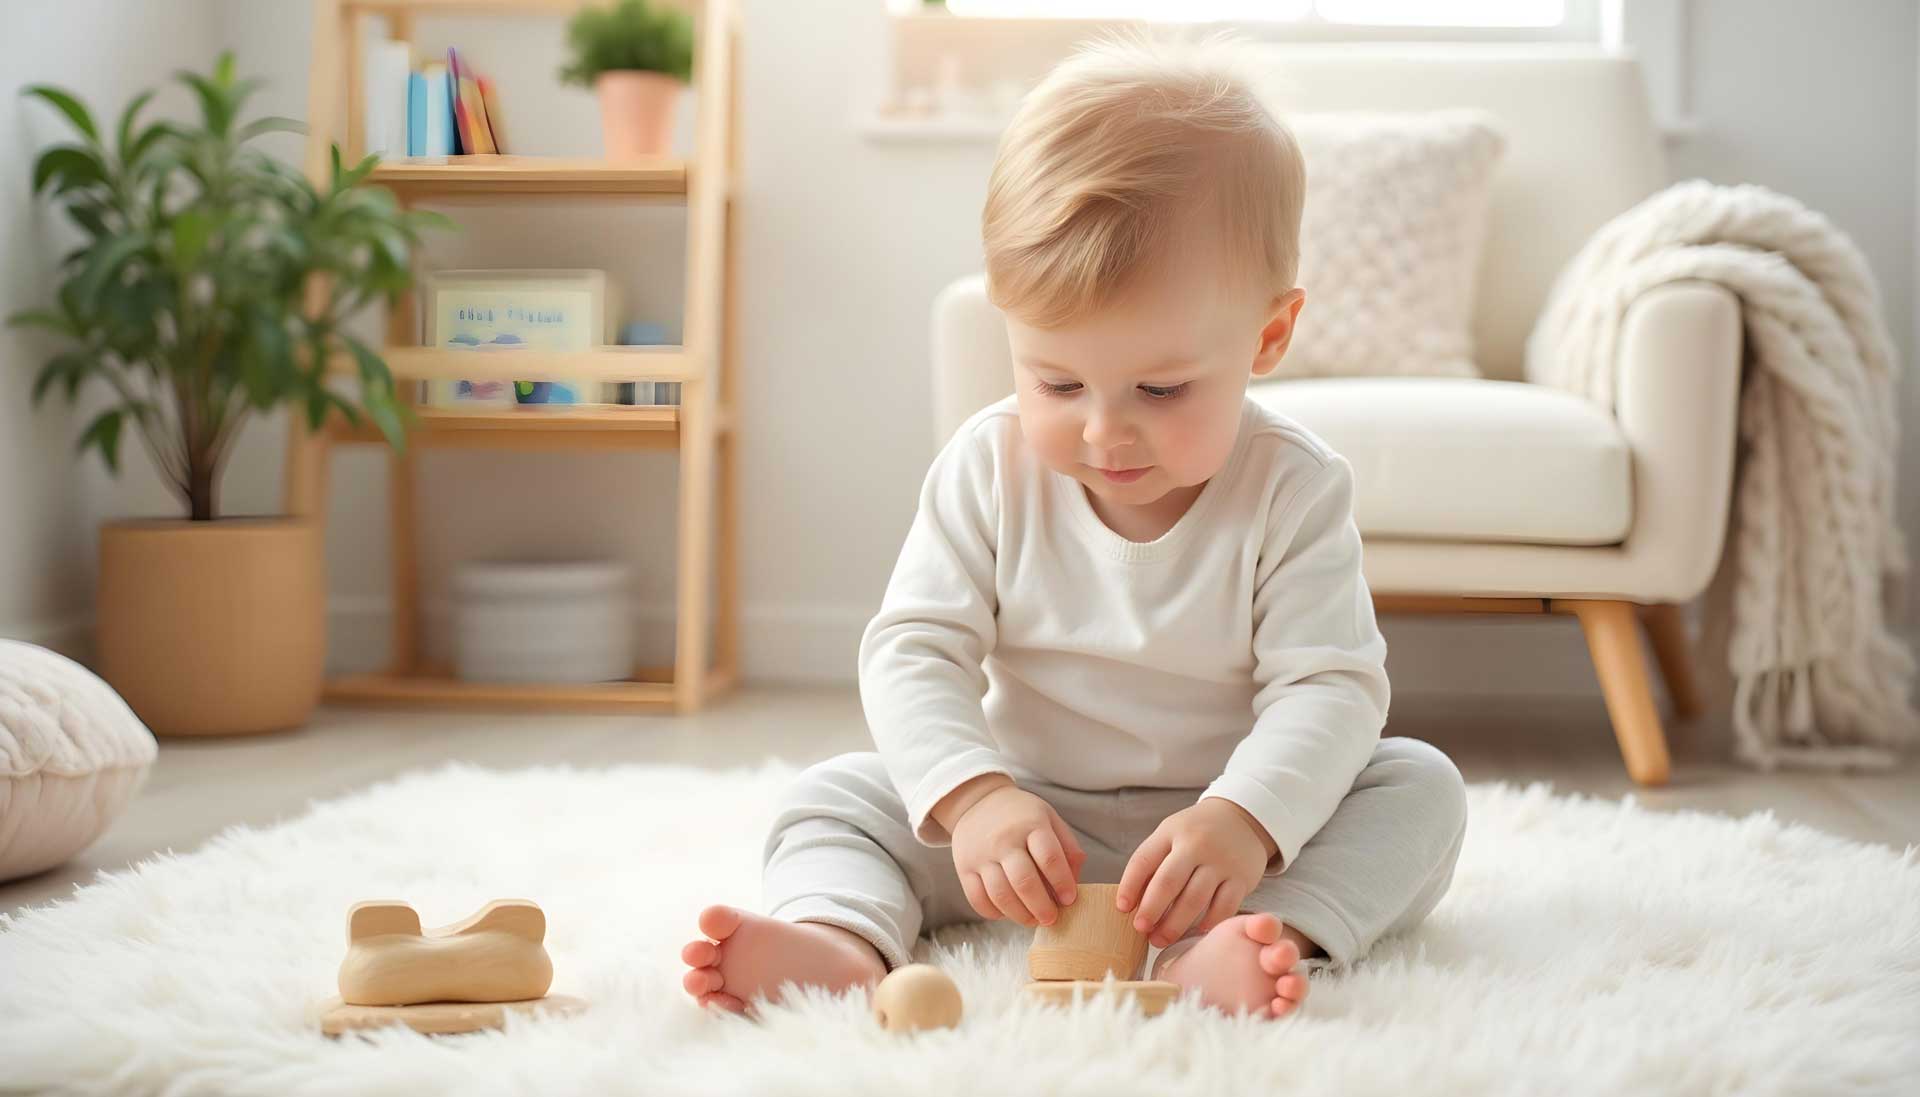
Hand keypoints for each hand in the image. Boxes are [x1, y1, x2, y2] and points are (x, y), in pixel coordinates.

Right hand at [947, 783, 1086, 926]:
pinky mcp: (964, 868)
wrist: (977, 801)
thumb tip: (1074, 883)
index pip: (1049, 858)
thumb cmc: (1021, 816)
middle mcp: (1004, 839)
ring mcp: (981, 855)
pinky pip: (977, 899)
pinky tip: (1007, 912)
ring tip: (1033, 920)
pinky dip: (994, 913)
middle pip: (1024, 881)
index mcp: (1031, 824)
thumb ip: (1068, 848)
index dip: (1062, 883)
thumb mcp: (1049, 819)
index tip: (1069, 899)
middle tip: (1051, 918)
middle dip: (1042, 907)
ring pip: (1000, 895)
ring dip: (1020, 915)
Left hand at [1115, 798, 1274, 947]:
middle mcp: (1196, 845)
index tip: (1122, 908)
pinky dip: (1208, 923)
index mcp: (1172, 832)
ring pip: (1194, 899)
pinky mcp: (1242, 878)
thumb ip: (1153, 862)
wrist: (1241, 819)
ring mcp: (1221, 862)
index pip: (1143, 860)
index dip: (1129, 886)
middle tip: (1140, 929)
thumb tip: (1132, 903)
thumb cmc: (1197, 833)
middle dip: (1151, 909)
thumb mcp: (1171, 834)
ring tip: (1160, 939)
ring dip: (1174, 924)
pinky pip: (1224, 907)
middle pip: (1168, 882)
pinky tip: (1196, 933)